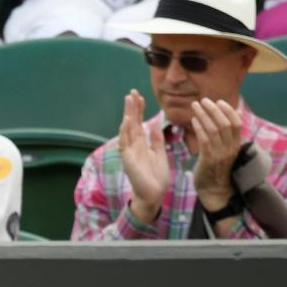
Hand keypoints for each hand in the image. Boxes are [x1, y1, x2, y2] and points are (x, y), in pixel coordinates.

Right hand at [118, 89, 169, 222]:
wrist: (154, 194)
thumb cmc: (156, 177)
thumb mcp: (160, 154)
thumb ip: (157, 140)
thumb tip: (156, 124)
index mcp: (141, 144)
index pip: (139, 123)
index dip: (139, 110)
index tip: (140, 96)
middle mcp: (133, 145)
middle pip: (132, 122)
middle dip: (132, 107)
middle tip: (132, 92)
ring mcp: (129, 151)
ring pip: (127, 129)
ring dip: (128, 114)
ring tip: (129, 100)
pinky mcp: (128, 159)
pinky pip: (125, 143)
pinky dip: (125, 131)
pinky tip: (128, 120)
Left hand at [191, 98, 240, 210]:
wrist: (215, 192)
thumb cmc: (217, 170)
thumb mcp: (225, 151)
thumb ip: (226, 136)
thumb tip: (231, 114)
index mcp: (236, 145)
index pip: (237, 123)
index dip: (228, 110)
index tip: (218, 101)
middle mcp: (230, 148)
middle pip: (225, 123)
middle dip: (213, 109)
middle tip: (203, 100)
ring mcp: (221, 154)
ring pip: (214, 129)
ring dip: (204, 115)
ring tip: (195, 106)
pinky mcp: (209, 160)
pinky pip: (205, 140)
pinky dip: (199, 128)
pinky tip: (193, 120)